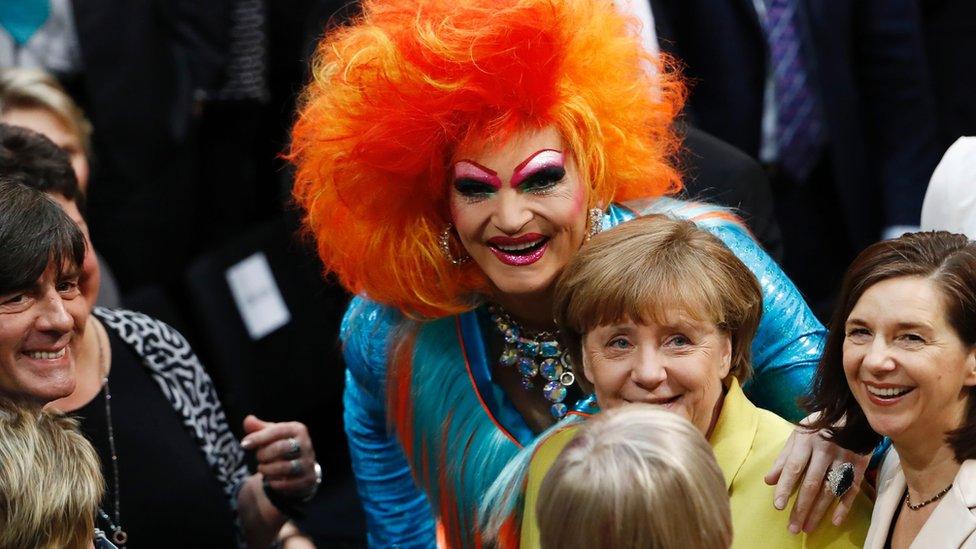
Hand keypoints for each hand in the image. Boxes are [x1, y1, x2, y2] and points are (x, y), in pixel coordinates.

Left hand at [241, 415, 318, 499]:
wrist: (300, 468)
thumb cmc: (281, 446)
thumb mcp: (271, 435)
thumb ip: (258, 428)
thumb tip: (248, 420)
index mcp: (297, 429)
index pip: (277, 430)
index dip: (259, 437)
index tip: (244, 444)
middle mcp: (306, 445)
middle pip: (281, 448)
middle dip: (264, 454)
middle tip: (258, 457)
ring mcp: (308, 463)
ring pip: (285, 467)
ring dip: (267, 470)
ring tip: (262, 468)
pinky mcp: (307, 479)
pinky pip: (287, 484)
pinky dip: (274, 483)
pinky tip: (271, 480)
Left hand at [764, 419, 868, 533]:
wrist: (854, 411)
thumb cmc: (821, 423)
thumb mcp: (798, 433)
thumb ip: (784, 457)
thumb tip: (769, 481)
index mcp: (806, 441)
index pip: (793, 468)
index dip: (785, 487)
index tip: (778, 506)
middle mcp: (825, 450)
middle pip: (811, 484)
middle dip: (801, 508)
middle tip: (792, 528)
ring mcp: (844, 458)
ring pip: (830, 490)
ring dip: (819, 511)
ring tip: (808, 528)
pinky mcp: (860, 464)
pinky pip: (851, 489)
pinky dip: (844, 506)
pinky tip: (835, 521)